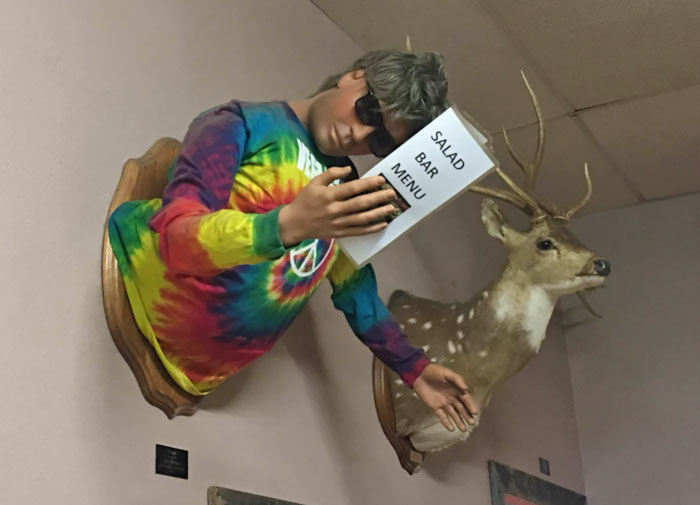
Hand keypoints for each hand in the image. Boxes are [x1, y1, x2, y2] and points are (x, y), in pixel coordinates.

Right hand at [278, 166, 396, 245]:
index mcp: (328, 195)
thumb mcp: (314, 182)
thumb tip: (349, 168)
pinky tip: (382, 224)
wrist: (294, 223)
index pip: (352, 188)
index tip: (381, 179)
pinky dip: (371, 228)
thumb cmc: (305, 201)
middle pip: (360, 204)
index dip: (368, 183)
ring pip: (362, 218)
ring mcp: (338, 223)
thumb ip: (331, 173)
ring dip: (378, 213)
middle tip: (392, 193)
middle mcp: (334, 210)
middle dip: (378, 198)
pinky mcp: (339, 233)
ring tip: (391, 208)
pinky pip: (358, 231)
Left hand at [412, 364, 478, 431]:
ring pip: (453, 414)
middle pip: (461, 408)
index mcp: (456, 389)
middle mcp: (451, 397)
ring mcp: (443, 403)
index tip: (475, 413)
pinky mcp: (435, 407)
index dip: (470, 405)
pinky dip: (446, 422)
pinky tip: (451, 429)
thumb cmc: (434, 372)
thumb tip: (466, 388)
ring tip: (463, 429)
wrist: (418, 374)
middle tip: (472, 424)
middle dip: (467, 415)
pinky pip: (442, 416)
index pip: (466, 399)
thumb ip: (457, 379)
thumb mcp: (446, 373)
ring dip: (458, 421)